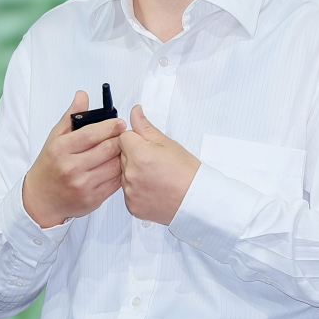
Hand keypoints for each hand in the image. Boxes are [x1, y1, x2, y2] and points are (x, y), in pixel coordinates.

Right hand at [22, 91, 126, 227]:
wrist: (42, 199)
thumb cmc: (49, 166)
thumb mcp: (55, 138)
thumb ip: (70, 116)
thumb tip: (82, 96)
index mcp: (61, 149)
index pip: (90, 134)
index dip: (109, 126)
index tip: (119, 122)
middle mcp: (71, 168)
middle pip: (107, 149)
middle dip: (120, 139)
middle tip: (125, 134)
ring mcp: (83, 185)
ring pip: (115, 166)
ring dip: (123, 156)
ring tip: (124, 149)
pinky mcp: (93, 198)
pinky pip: (116, 182)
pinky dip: (122, 172)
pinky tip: (119, 165)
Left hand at [118, 105, 199, 225]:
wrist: (196, 200)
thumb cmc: (187, 173)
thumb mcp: (168, 143)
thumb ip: (145, 127)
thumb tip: (135, 112)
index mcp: (139, 154)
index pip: (123, 137)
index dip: (137, 140)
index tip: (149, 147)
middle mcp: (131, 174)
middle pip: (122, 156)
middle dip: (135, 156)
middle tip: (155, 163)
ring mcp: (130, 192)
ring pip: (124, 174)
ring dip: (134, 173)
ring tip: (156, 177)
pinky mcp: (132, 206)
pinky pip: (128, 192)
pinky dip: (137, 190)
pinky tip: (153, 189)